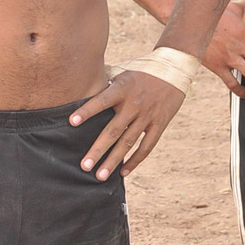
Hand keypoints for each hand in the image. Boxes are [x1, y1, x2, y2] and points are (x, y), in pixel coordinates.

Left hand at [70, 70, 184, 179]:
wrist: (173, 68)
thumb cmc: (141, 70)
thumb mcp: (122, 71)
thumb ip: (104, 80)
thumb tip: (80, 82)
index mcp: (122, 88)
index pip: (102, 100)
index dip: (87, 111)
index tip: (71, 122)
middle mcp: (134, 104)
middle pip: (114, 130)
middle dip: (98, 149)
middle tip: (84, 166)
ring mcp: (147, 116)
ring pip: (128, 143)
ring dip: (113, 161)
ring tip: (99, 176)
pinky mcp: (159, 124)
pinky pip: (146, 146)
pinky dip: (135, 160)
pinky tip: (122, 172)